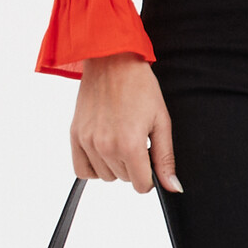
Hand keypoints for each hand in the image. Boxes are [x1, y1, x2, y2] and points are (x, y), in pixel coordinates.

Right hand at [70, 53, 179, 193]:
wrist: (112, 61)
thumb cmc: (139, 86)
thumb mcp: (161, 121)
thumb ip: (165, 158)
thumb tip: (172, 186)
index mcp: (130, 144)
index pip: (142, 186)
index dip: (150, 176)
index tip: (150, 157)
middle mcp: (106, 147)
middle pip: (124, 179)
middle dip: (134, 165)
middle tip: (136, 137)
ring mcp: (88, 142)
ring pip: (105, 176)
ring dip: (114, 164)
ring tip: (120, 137)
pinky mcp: (75, 135)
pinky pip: (81, 170)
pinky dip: (93, 166)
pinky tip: (104, 149)